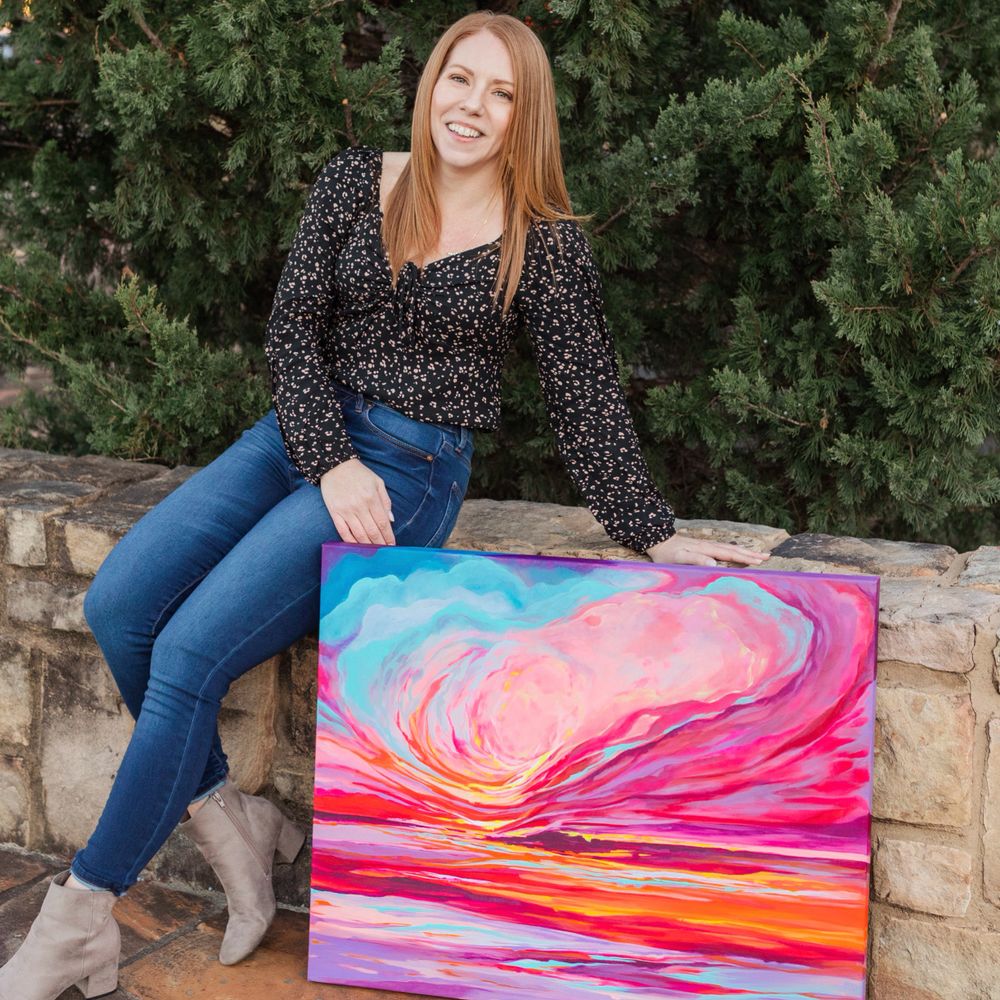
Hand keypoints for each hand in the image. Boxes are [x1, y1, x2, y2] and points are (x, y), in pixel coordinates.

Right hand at [320, 458, 394, 545]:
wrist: (335, 465)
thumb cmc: (359, 474)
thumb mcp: (377, 482)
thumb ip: (386, 501)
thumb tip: (391, 519)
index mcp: (372, 498)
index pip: (383, 523)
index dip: (388, 536)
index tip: (392, 545)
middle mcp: (359, 506)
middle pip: (372, 531)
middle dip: (380, 544)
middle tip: (384, 552)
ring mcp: (346, 510)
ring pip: (359, 534)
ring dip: (367, 545)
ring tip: (373, 552)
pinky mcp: (334, 512)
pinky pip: (343, 531)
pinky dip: (350, 541)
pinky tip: (356, 547)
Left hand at [646, 532, 769, 566]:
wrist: (657, 540)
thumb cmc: (667, 553)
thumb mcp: (679, 558)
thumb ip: (696, 560)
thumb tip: (715, 564)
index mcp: (706, 549)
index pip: (729, 555)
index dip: (744, 558)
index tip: (759, 561)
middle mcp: (709, 546)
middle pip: (734, 550)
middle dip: (751, 553)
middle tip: (767, 556)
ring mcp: (707, 545)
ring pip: (730, 548)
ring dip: (745, 551)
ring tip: (759, 554)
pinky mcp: (703, 546)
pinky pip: (724, 549)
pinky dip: (735, 551)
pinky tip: (738, 553)